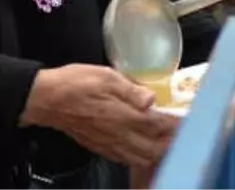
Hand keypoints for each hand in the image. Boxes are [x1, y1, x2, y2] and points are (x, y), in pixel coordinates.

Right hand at [25, 65, 177, 167]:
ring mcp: (109, 144)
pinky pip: (126, 159)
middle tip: (181, 131)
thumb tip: (151, 99)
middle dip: (170, 142)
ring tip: (166, 140)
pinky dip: (140, 156)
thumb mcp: (105, 76)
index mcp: (124, 116)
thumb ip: (130, 89)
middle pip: (154, 148)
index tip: (188, 120)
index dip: (176, 124)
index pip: (158, 126)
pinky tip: (143, 148)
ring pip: (141, 158)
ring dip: (157, 151)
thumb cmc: (75, 84)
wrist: (46, 100)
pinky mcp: (99, 147)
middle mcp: (119, 135)